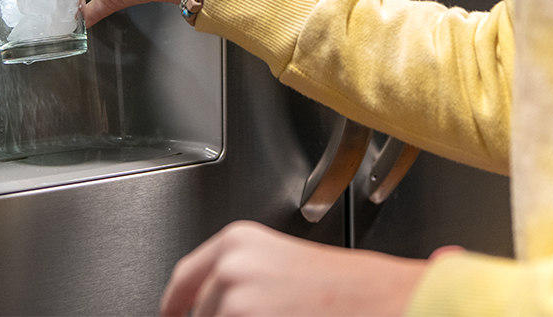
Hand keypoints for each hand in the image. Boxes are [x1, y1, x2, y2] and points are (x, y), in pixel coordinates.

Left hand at [159, 221, 428, 316]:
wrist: (382, 301)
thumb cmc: (343, 287)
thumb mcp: (278, 266)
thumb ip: (238, 279)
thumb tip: (212, 305)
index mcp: (235, 242)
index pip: (182, 282)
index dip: (174, 306)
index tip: (170, 315)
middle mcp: (229, 268)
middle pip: (199, 316)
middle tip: (266, 315)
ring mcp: (234, 303)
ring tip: (285, 316)